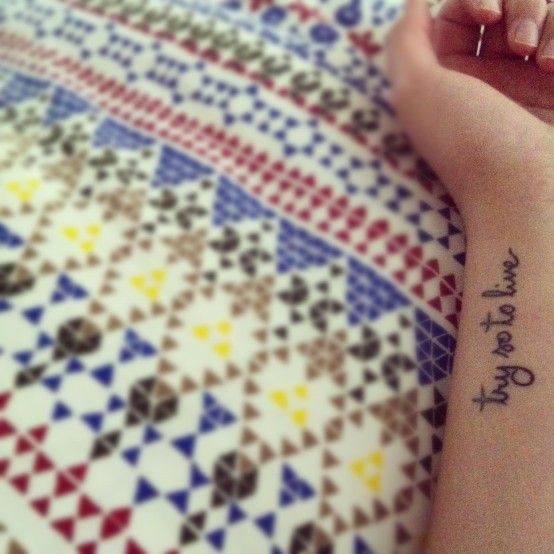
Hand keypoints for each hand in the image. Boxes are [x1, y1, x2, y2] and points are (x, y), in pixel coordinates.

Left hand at [386, 0, 553, 228]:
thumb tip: (412, 4)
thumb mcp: (416, 91)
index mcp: (447, 77)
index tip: (484, 17)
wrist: (530, 197)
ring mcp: (530, 82)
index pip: (459, 11)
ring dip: (547, 20)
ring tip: (547, 65)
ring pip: (545, 12)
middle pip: (507, 4)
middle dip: (519, 5)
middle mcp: (488, 77)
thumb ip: (405, 42)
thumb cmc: (470, 144)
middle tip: (519, 45)